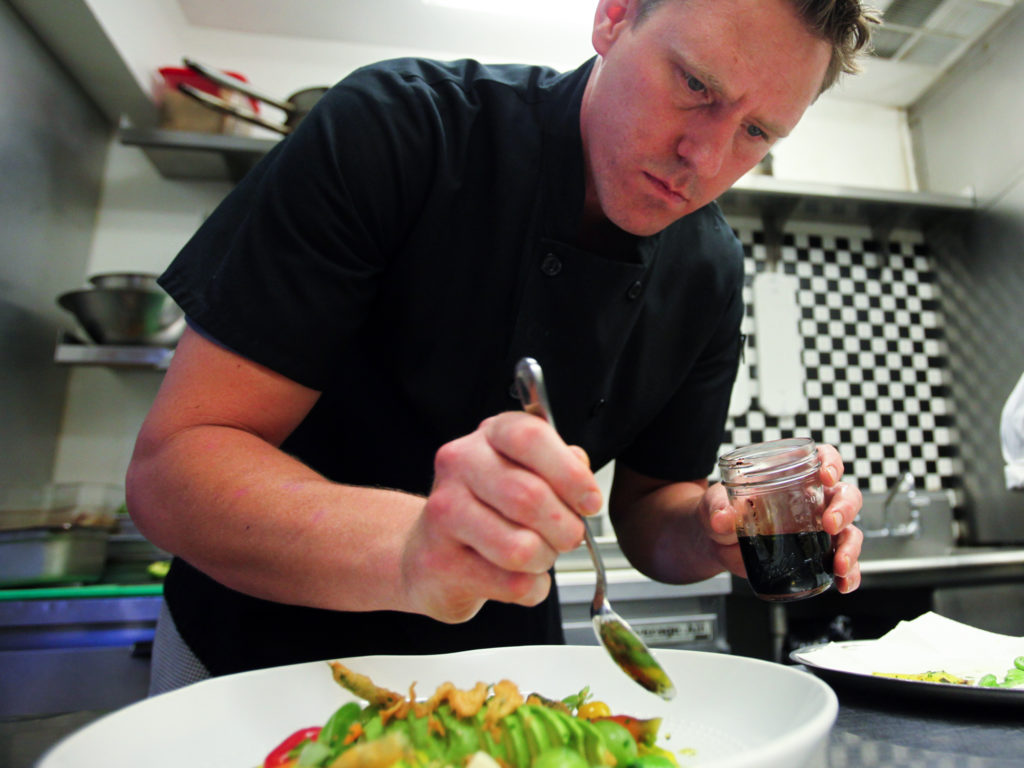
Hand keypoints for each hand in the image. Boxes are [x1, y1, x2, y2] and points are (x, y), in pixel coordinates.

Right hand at [400, 411, 602, 622]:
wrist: (428, 555)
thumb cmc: (486, 511)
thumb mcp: (525, 474)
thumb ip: (559, 467)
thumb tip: (581, 474)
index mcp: (489, 434)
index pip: (530, 437)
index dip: (570, 474)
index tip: (590, 502)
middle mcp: (460, 463)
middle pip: (529, 497)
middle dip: (565, 528)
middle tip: (568, 537)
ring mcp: (444, 512)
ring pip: (521, 547)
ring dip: (544, 560)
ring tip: (537, 556)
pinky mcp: (440, 561)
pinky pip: (512, 583)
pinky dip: (531, 588)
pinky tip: (518, 576)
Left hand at [703, 443, 862, 592]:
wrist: (715, 542)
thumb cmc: (720, 511)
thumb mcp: (714, 505)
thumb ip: (717, 508)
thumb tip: (722, 518)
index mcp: (793, 477)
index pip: (824, 459)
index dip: (832, 463)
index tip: (826, 475)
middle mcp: (813, 501)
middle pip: (846, 496)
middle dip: (845, 509)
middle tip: (830, 524)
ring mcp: (816, 530)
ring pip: (850, 532)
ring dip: (851, 548)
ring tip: (839, 564)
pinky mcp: (814, 555)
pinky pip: (842, 565)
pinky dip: (850, 575)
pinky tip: (844, 584)